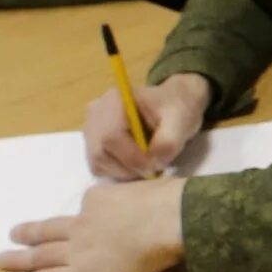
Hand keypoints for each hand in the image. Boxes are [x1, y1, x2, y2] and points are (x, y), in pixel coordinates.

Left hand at [0, 177, 188, 271]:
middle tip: (12, 235)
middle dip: (29, 233)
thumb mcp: (150, 190)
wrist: (167, 220)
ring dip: (18, 258)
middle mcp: (82, 223)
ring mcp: (77, 250)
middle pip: (49, 230)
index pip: (86, 207)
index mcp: (99, 198)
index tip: (82, 217)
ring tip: (0, 259)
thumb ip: (140, 199)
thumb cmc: (169, 203)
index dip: (83, 214)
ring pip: (40, 255)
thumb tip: (148, 204)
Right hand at [85, 73, 211, 178]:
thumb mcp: (181, 121)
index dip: (131, 157)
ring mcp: (91, 128)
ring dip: (124, 171)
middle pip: (100, 152)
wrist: (173, 106)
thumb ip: (168, 141)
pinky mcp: (93, 143)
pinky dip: (118, 171)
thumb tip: (153, 163)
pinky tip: (136, 163)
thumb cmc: (176, 109)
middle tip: (152, 170)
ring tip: (146, 164)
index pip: (112, 136)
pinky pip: (98, 166)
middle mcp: (96, 113)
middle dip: (128, 168)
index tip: (154, 167)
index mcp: (115, 100)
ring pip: (98, 162)